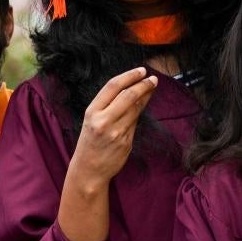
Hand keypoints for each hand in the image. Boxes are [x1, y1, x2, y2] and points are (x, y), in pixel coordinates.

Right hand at [57, 68, 157, 240]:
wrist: (88, 169)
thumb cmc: (90, 141)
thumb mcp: (91, 120)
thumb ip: (108, 105)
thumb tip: (130, 87)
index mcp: (92, 112)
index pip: (113, 87)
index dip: (129, 76)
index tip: (141, 70)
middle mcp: (103, 121)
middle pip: (128, 96)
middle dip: (143, 85)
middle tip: (153, 79)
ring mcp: (116, 132)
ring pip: (136, 109)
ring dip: (146, 96)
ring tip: (152, 87)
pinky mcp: (126, 142)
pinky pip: (136, 123)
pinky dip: (140, 112)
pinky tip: (143, 105)